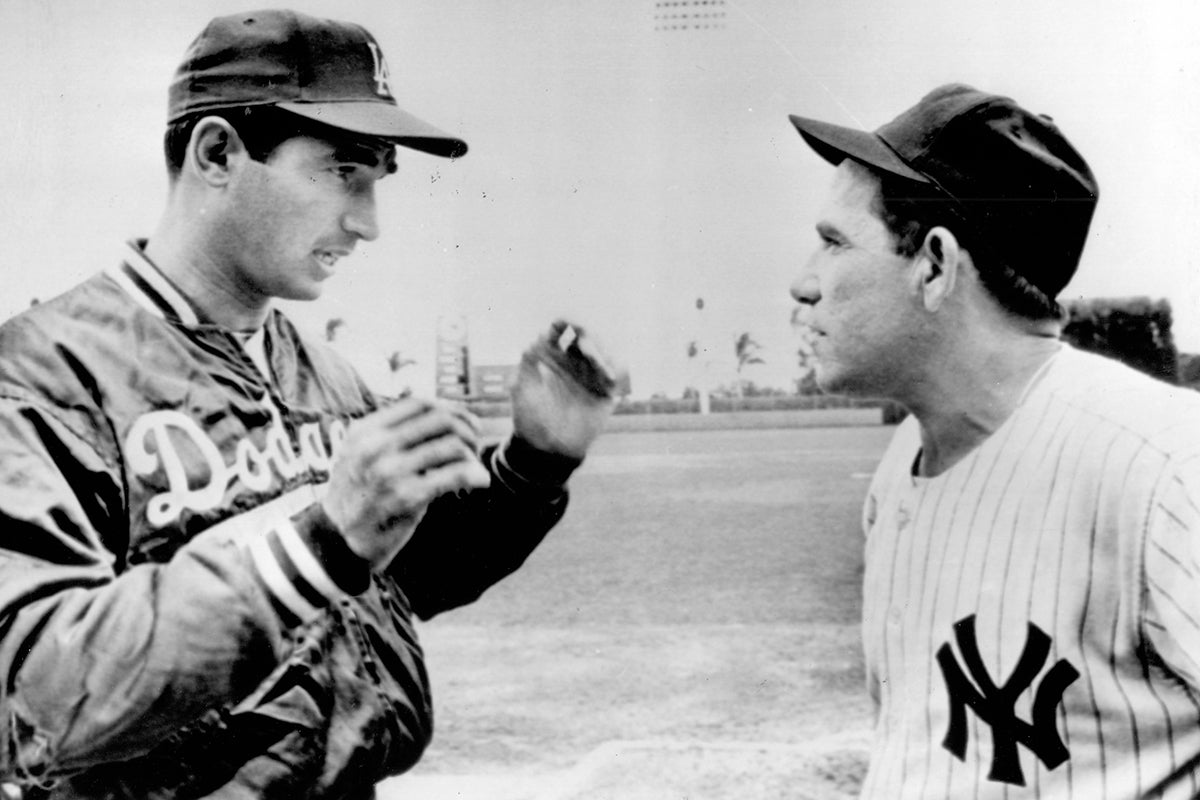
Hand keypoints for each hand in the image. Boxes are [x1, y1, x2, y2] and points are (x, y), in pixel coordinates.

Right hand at [321, 398, 490, 569]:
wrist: (337, 541)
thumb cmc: (357, 498)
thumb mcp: (359, 455)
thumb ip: (390, 435)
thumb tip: (439, 416)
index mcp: (366, 431)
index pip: (420, 403)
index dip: (450, 409)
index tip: (463, 423)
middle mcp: (376, 446)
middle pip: (441, 419)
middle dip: (467, 429)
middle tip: (475, 444)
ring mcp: (391, 471)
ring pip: (452, 445)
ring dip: (472, 454)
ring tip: (474, 467)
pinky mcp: (407, 497)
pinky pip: (454, 474)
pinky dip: (474, 475)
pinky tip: (480, 481)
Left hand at [511, 320, 623, 458]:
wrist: (548, 449)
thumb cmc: (530, 418)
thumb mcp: (523, 389)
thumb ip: (528, 363)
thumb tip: (537, 338)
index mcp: (550, 358)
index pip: (558, 331)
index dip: (563, 321)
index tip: (565, 320)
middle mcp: (571, 363)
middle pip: (584, 335)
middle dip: (586, 333)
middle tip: (584, 339)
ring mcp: (589, 376)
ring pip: (601, 352)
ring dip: (600, 352)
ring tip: (596, 362)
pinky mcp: (605, 392)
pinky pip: (616, 373)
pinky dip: (614, 370)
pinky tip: (607, 378)